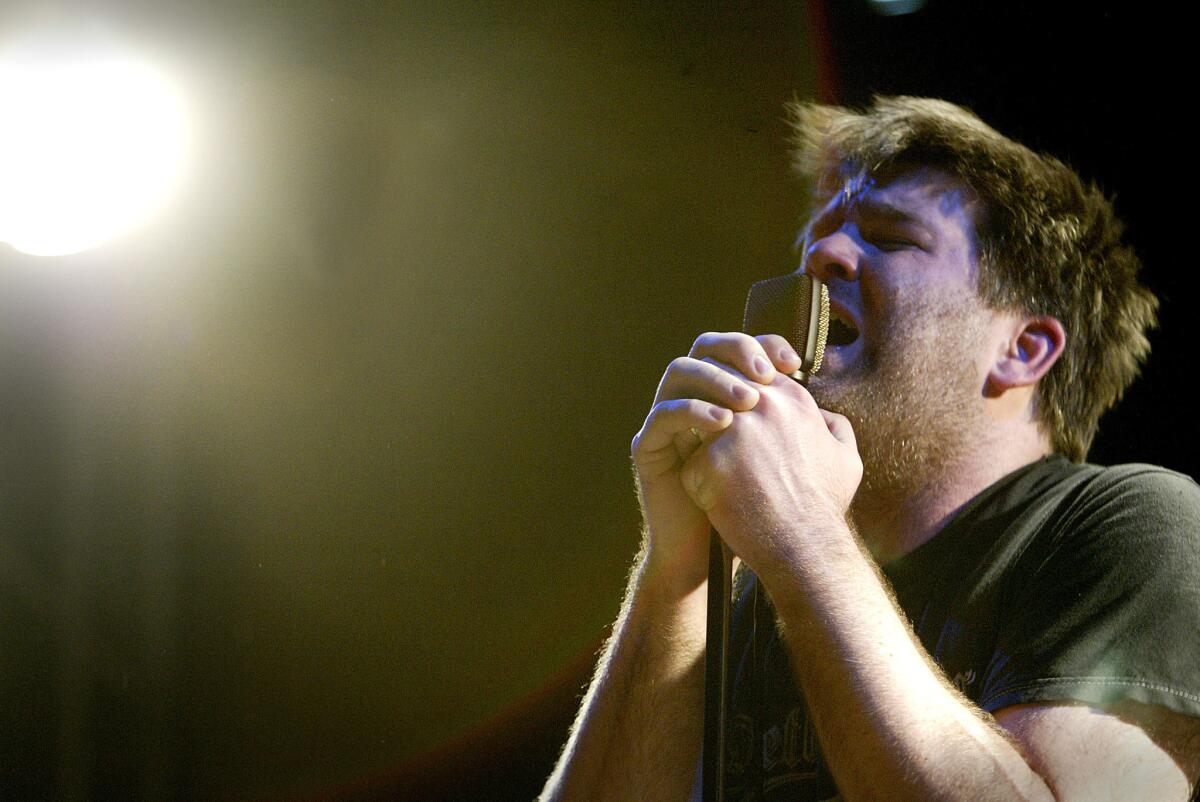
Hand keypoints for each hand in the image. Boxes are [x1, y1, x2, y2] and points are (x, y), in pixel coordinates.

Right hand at [631, 332, 803, 589]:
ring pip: (680, 370)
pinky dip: (693, 411)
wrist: (717, 555)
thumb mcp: (788, 466)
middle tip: (765, 375)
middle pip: (706, 346)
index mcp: (724, 396)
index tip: (795, 364)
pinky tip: (723, 424)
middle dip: (737, 350)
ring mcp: (669, 421)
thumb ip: (803, 436)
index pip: (740, 348)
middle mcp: (694, 400)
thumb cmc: (754, 510)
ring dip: (715, 378)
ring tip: (747, 401)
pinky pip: (663, 414)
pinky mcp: (649, 447)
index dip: (766, 345)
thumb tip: (828, 411)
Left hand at [678, 348, 862, 578]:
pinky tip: (718, 504)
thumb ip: (835, 427)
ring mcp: (733, 431)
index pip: (752, 379)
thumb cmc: (824, 506)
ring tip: (720, 477)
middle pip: (722, 394)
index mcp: (792, 401)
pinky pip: (691, 463)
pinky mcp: (708, 460)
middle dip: (716, 418)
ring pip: (702, 426)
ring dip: (706, 448)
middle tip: (722, 450)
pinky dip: (700, 484)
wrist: (805, 546)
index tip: (742, 428)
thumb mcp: (846, 459)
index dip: (742, 403)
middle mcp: (762, 407)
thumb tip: (822, 415)